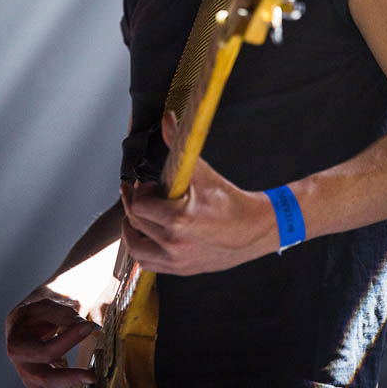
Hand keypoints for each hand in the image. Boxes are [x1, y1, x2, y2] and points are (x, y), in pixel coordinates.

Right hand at [6, 289, 103, 387]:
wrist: (29, 323)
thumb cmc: (38, 312)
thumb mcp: (46, 306)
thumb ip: (64, 315)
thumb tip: (89, 328)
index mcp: (18, 346)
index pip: (45, 350)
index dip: (68, 339)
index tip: (90, 327)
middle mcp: (24, 368)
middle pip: (47, 380)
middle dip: (70, 380)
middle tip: (93, 377)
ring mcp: (33, 381)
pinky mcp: (44, 387)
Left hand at [120, 112, 277, 273]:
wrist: (255, 228)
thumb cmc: (229, 200)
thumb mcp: (202, 171)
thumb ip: (179, 143)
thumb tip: (167, 117)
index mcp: (179, 218)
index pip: (139, 206)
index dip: (139, 192)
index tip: (147, 185)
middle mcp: (175, 243)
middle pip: (136, 223)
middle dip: (134, 205)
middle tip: (139, 194)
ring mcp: (177, 260)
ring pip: (136, 248)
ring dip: (131, 230)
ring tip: (136, 216)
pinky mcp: (181, 269)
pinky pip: (147, 265)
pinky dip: (141, 250)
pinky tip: (146, 235)